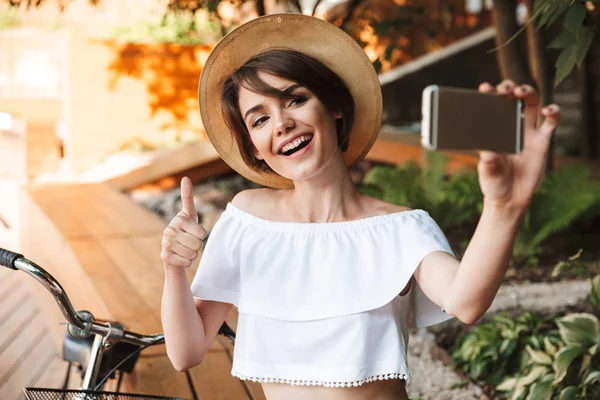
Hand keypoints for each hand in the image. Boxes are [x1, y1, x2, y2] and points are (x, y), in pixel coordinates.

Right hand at [161, 177, 205, 268]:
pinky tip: (181, 257)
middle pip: (198, 244)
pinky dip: (187, 262)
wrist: (173, 250)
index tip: (194, 233)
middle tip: (190, 243)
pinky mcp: (164, 256)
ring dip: (192, 255)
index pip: (202, 233)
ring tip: (185, 249)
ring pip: (193, 255)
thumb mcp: (189, 214)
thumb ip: (188, 197)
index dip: (202, 236)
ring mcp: (166, 243)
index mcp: (179, 220)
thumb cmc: (185, 230)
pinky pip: (186, 262)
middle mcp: (170, 230)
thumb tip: (185, 177)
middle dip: (197, 247)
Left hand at [476, 80, 560, 212]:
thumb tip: (487, 152)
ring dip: (529, 93)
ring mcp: (527, 132)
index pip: (491, 106)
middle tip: (505, 88)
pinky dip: (553, 113)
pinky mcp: (542, 142)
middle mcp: (510, 127)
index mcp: (493, 130)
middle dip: (510, 88)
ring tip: (521, 92)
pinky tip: (549, 111)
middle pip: (514, 98)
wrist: (509, 199)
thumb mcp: (487, 172)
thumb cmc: (493, 183)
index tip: (484, 88)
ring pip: (532, 103)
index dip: (489, 94)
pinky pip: (551, 123)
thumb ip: (487, 163)